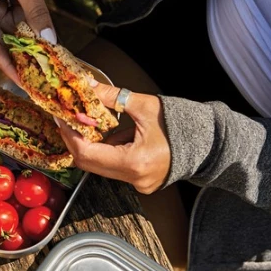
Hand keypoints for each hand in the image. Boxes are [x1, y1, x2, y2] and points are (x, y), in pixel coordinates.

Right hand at [0, 0, 56, 83]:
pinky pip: (10, 23)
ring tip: (42, 58)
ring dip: (24, 42)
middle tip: (36, 74)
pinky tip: (39, 39)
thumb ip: (37, 13)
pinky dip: (25, 30)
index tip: (20, 80)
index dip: (5, 65)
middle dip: (18, 56)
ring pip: (6, 33)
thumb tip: (50, 39)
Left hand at [55, 85, 171, 193]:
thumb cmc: (181, 124)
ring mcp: (138, 184)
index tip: (61, 119)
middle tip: (69, 119)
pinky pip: (114, 167)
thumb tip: (88, 86)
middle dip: (76, 140)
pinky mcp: (141, 182)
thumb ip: (112, 97)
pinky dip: (108, 150)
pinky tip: (117, 134)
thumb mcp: (144, 106)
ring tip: (96, 123)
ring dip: (93, 144)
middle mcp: (134, 179)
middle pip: (90, 164)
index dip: (69, 136)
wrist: (209, 142)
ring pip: (101, 166)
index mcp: (135, 162)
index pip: (87, 154)